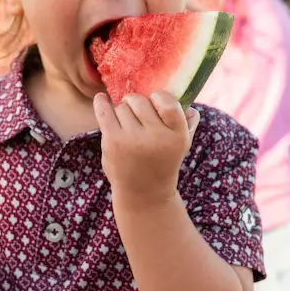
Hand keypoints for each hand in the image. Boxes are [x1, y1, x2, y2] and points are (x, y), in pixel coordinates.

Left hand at [93, 91, 199, 206]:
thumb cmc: (163, 162)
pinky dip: (101, 103)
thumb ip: (188, 122)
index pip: (168, 102)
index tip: (154, 101)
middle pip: (140, 101)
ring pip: (122, 107)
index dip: (159, 97)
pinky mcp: (113, 143)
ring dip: (122, 112)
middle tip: (137, 116)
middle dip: (136, 105)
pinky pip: (105, 113)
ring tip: (127, 126)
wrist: (144, 193)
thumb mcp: (182, 145)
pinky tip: (101, 99)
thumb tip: (189, 104)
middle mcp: (156, 137)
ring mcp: (133, 140)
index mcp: (178, 135)